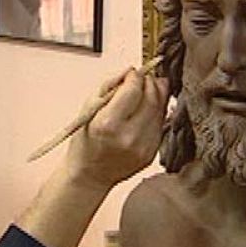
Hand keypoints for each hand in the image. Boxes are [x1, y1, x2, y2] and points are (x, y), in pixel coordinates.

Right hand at [65, 69, 169, 190]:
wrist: (90, 175)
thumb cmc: (85, 143)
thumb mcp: (88, 109)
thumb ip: (109, 86)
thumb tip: (128, 71)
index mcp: (108, 124)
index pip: (133, 89)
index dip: (135, 75)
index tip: (131, 72)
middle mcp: (129, 136)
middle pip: (152, 97)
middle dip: (149, 81)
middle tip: (142, 77)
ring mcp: (143, 146)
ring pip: (161, 109)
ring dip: (156, 94)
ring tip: (146, 90)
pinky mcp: (152, 153)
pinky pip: (161, 124)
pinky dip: (156, 111)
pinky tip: (145, 110)